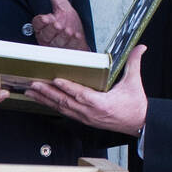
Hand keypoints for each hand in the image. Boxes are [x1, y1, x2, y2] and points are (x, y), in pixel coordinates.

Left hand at [26, 44, 147, 133]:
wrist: (138, 124)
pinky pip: (65, 112)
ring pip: (62, 108)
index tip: (55, 80)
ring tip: (31, 92)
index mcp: (102, 104)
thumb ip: (134, 63)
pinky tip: (43, 100)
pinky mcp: (84, 120)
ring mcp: (86, 118)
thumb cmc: (135, 105)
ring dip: (45, 100)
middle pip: (66, 102)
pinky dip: (53, 105)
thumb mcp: (135, 83)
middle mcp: (91, 112)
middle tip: (33, 85)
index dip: (68, 87)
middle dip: (47, 93)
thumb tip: (141, 47)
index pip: (82, 94)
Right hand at [31, 0, 88, 49]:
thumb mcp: (63, 6)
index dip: (42, 21)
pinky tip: (76, 37)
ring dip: (63, 36)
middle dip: (52, 29)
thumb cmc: (69, 24)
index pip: (38, 24)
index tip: (46, 18)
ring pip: (57, 42)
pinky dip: (73, 42)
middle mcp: (49, 37)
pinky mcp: (67, 52)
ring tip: (69, 31)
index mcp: (44, 26)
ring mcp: (57, 46)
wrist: (79, 41)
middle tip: (58, 24)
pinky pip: (69, 48)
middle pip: (46, 34)